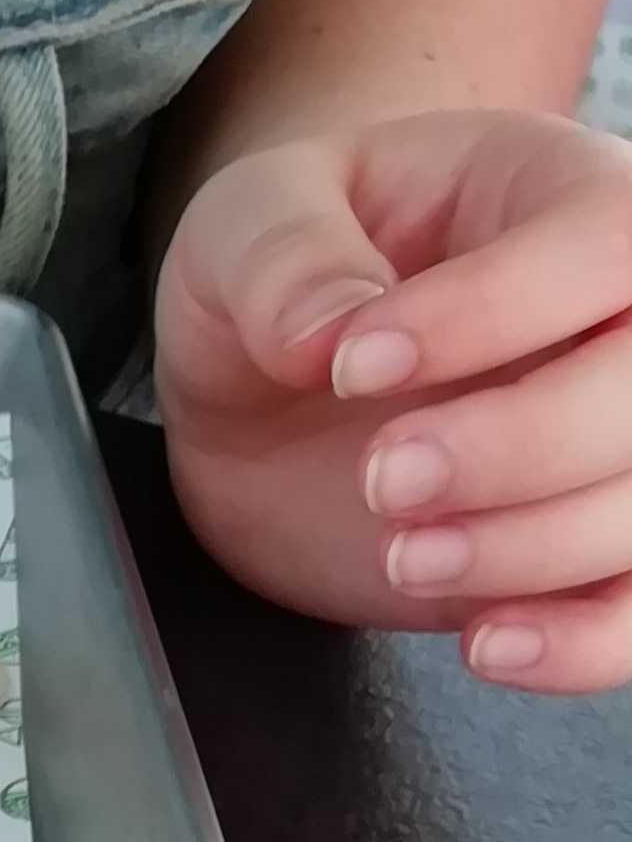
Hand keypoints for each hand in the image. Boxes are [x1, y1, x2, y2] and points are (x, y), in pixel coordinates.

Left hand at [156, 111, 631, 692]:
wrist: (272, 400)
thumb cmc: (283, 281)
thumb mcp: (248, 225)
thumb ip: (281, 261)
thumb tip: (325, 334)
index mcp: (560, 197)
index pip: (603, 240)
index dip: (493, 311)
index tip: (352, 362)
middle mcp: (620, 315)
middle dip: (522, 446)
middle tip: (381, 475)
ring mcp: (613, 439)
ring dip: (531, 548)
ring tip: (400, 553)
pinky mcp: (583, 549)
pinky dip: (581, 644)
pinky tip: (485, 644)